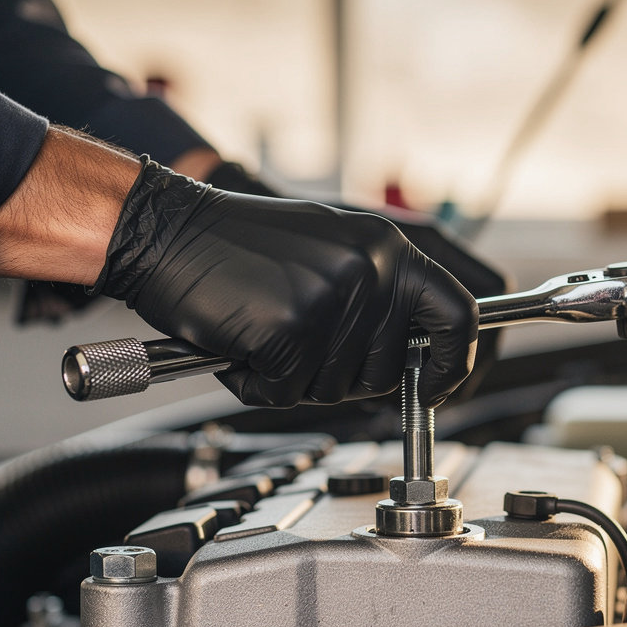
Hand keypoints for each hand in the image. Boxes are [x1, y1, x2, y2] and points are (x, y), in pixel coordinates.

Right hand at [96, 158, 478, 407]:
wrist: (167, 232)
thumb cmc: (242, 248)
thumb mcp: (333, 251)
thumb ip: (382, 296)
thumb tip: (419, 357)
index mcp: (388, 247)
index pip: (459, 316)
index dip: (453, 364)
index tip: (434, 386)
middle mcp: (370, 271)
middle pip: (389, 371)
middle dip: (346, 377)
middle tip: (301, 343)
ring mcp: (332, 302)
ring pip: (335, 389)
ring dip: (295, 378)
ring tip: (264, 331)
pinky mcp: (291, 332)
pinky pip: (286, 393)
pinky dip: (257, 384)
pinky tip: (239, 344)